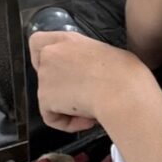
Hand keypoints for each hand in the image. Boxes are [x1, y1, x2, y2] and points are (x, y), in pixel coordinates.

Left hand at [29, 30, 147, 133]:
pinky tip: (88, 120)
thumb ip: (85, 59)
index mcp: (68, 39)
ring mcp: (45, 76)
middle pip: (41, 72)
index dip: (41, 56)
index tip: (57, 66)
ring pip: (50, 98)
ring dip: (69, 107)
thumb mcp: (104, 54)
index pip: (37, 41)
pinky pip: (52, 116)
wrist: (120, 90)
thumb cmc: (123, 70)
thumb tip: (89, 75)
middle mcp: (52, 54)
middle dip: (56, 86)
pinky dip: (68, 122)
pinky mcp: (44, 98)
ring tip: (93, 109)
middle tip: (78, 93)